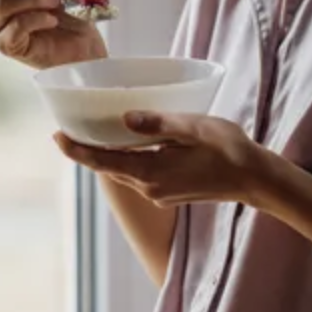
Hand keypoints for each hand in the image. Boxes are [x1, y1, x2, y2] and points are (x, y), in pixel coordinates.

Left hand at [53, 112, 271, 207]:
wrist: (255, 179)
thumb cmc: (228, 149)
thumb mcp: (194, 127)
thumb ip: (158, 123)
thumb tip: (124, 119)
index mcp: (151, 172)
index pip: (102, 163)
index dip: (77, 150)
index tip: (56, 136)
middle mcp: (150, 187)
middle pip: (109, 169)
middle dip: (88, 151)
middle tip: (69, 129)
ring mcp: (160, 193)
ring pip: (125, 172)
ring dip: (109, 156)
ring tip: (96, 134)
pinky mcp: (170, 192)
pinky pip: (140, 175)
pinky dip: (129, 159)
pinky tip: (133, 144)